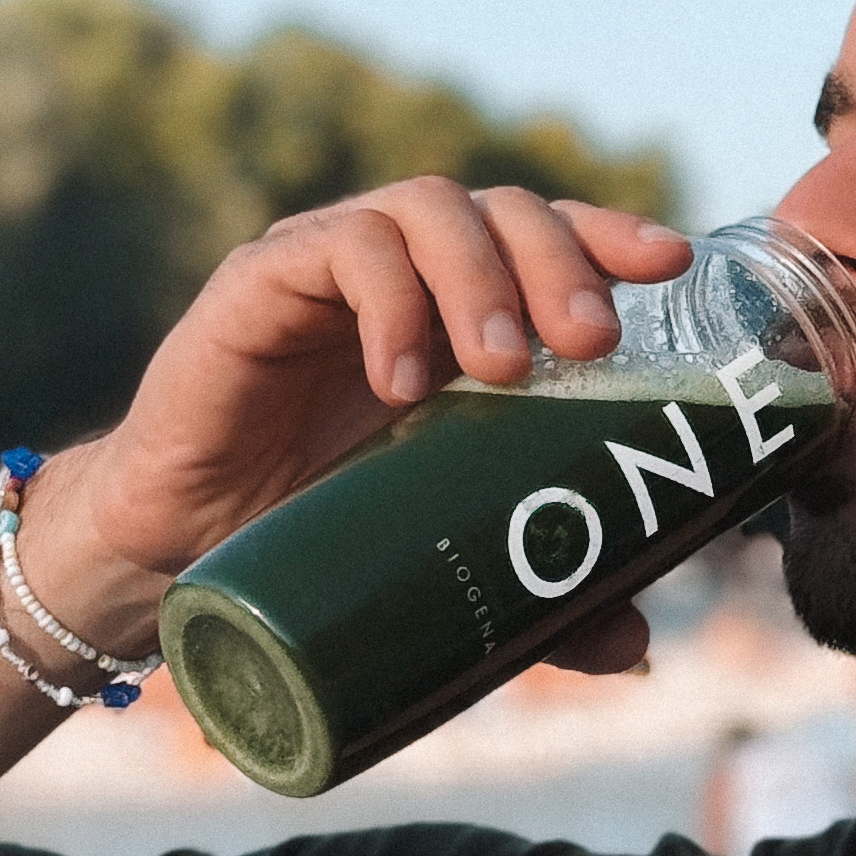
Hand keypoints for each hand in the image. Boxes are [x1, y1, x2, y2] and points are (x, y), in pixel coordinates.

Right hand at [30, 178, 697, 638]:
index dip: (611, 236)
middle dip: (559, 262)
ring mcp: (331, 265)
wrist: (182, 554)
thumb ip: (537, 593)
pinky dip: (386, 302)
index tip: (673, 265)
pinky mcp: (260, 281)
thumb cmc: (317, 533)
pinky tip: (401, 380)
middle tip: (587, 344)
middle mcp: (406, 270)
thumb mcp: (442, 557)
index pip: (552, 238)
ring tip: (502, 370)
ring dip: (480, 278)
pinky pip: (337, 250)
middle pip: (504, 210)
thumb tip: (636, 646)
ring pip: (427, 208)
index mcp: (463, 310)